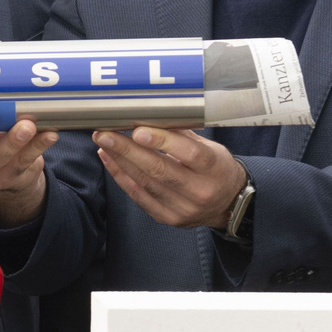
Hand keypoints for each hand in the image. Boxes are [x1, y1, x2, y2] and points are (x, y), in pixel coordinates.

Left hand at [96, 126, 246, 230]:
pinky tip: (109, 159)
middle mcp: (199, 191)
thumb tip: (152, 114)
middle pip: (160, 170)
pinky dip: (121, 177)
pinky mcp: (168, 218)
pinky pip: (139, 196)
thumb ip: (183, 133)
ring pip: (145, 183)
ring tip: (103, 142)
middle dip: (128, 150)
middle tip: (106, 133)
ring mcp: (183, 208)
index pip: (190, 154)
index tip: (139, 130)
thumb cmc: (216, 169)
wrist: (228, 204)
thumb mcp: (211, 148)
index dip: (163, 141)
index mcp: (214, 169)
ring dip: (121, 161)